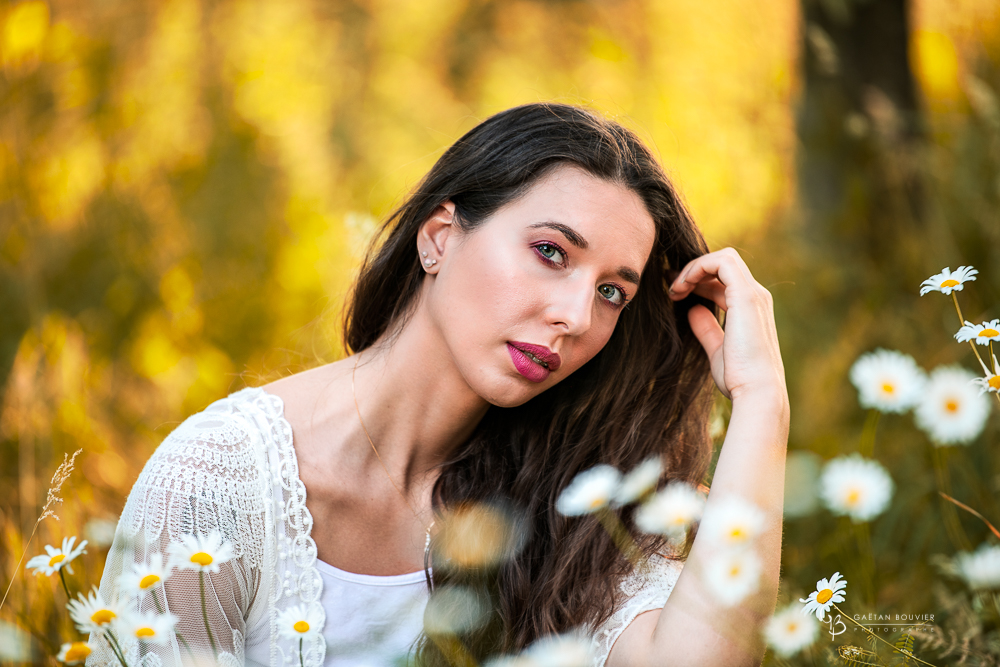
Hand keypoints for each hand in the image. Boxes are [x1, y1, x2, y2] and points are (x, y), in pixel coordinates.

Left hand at [668, 248, 785, 401]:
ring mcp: (753, 294)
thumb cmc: (739, 378)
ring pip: (724, 258)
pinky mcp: (746, 296)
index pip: (723, 281)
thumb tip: (693, 310)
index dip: (697, 281)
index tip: (673, 292)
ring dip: (694, 268)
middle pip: (723, 265)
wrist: (756, 392)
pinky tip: (682, 286)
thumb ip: (706, 328)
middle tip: (670, 288)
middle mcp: (756, 297)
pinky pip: (722, 263)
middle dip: (693, 271)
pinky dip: (698, 267)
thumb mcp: (716, 350)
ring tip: (674, 288)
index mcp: (751, 309)